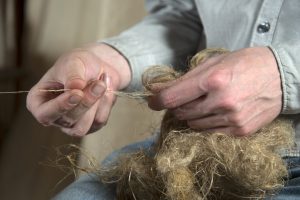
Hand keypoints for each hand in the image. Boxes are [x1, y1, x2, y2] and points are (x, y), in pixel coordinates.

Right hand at [26, 44, 130, 136]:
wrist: (99, 67)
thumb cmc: (79, 64)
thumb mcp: (73, 62)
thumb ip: (72, 74)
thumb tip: (75, 87)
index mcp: (38, 101)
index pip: (44, 114)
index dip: (61, 106)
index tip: (77, 93)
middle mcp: (53, 116)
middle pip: (68, 120)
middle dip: (86, 101)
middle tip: (98, 83)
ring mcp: (71, 124)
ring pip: (83, 127)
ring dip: (97, 104)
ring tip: (101, 84)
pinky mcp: (90, 126)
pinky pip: (99, 122)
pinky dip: (106, 104)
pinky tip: (106, 91)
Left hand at [148, 47, 282, 135]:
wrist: (280, 76)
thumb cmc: (245, 64)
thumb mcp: (214, 62)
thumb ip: (186, 77)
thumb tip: (160, 89)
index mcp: (213, 80)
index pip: (173, 97)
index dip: (158, 100)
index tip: (152, 102)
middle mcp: (221, 102)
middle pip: (182, 112)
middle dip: (177, 107)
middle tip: (183, 100)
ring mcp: (232, 119)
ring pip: (194, 125)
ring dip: (192, 116)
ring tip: (203, 105)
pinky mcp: (240, 131)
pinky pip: (210, 133)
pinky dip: (206, 125)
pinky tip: (214, 114)